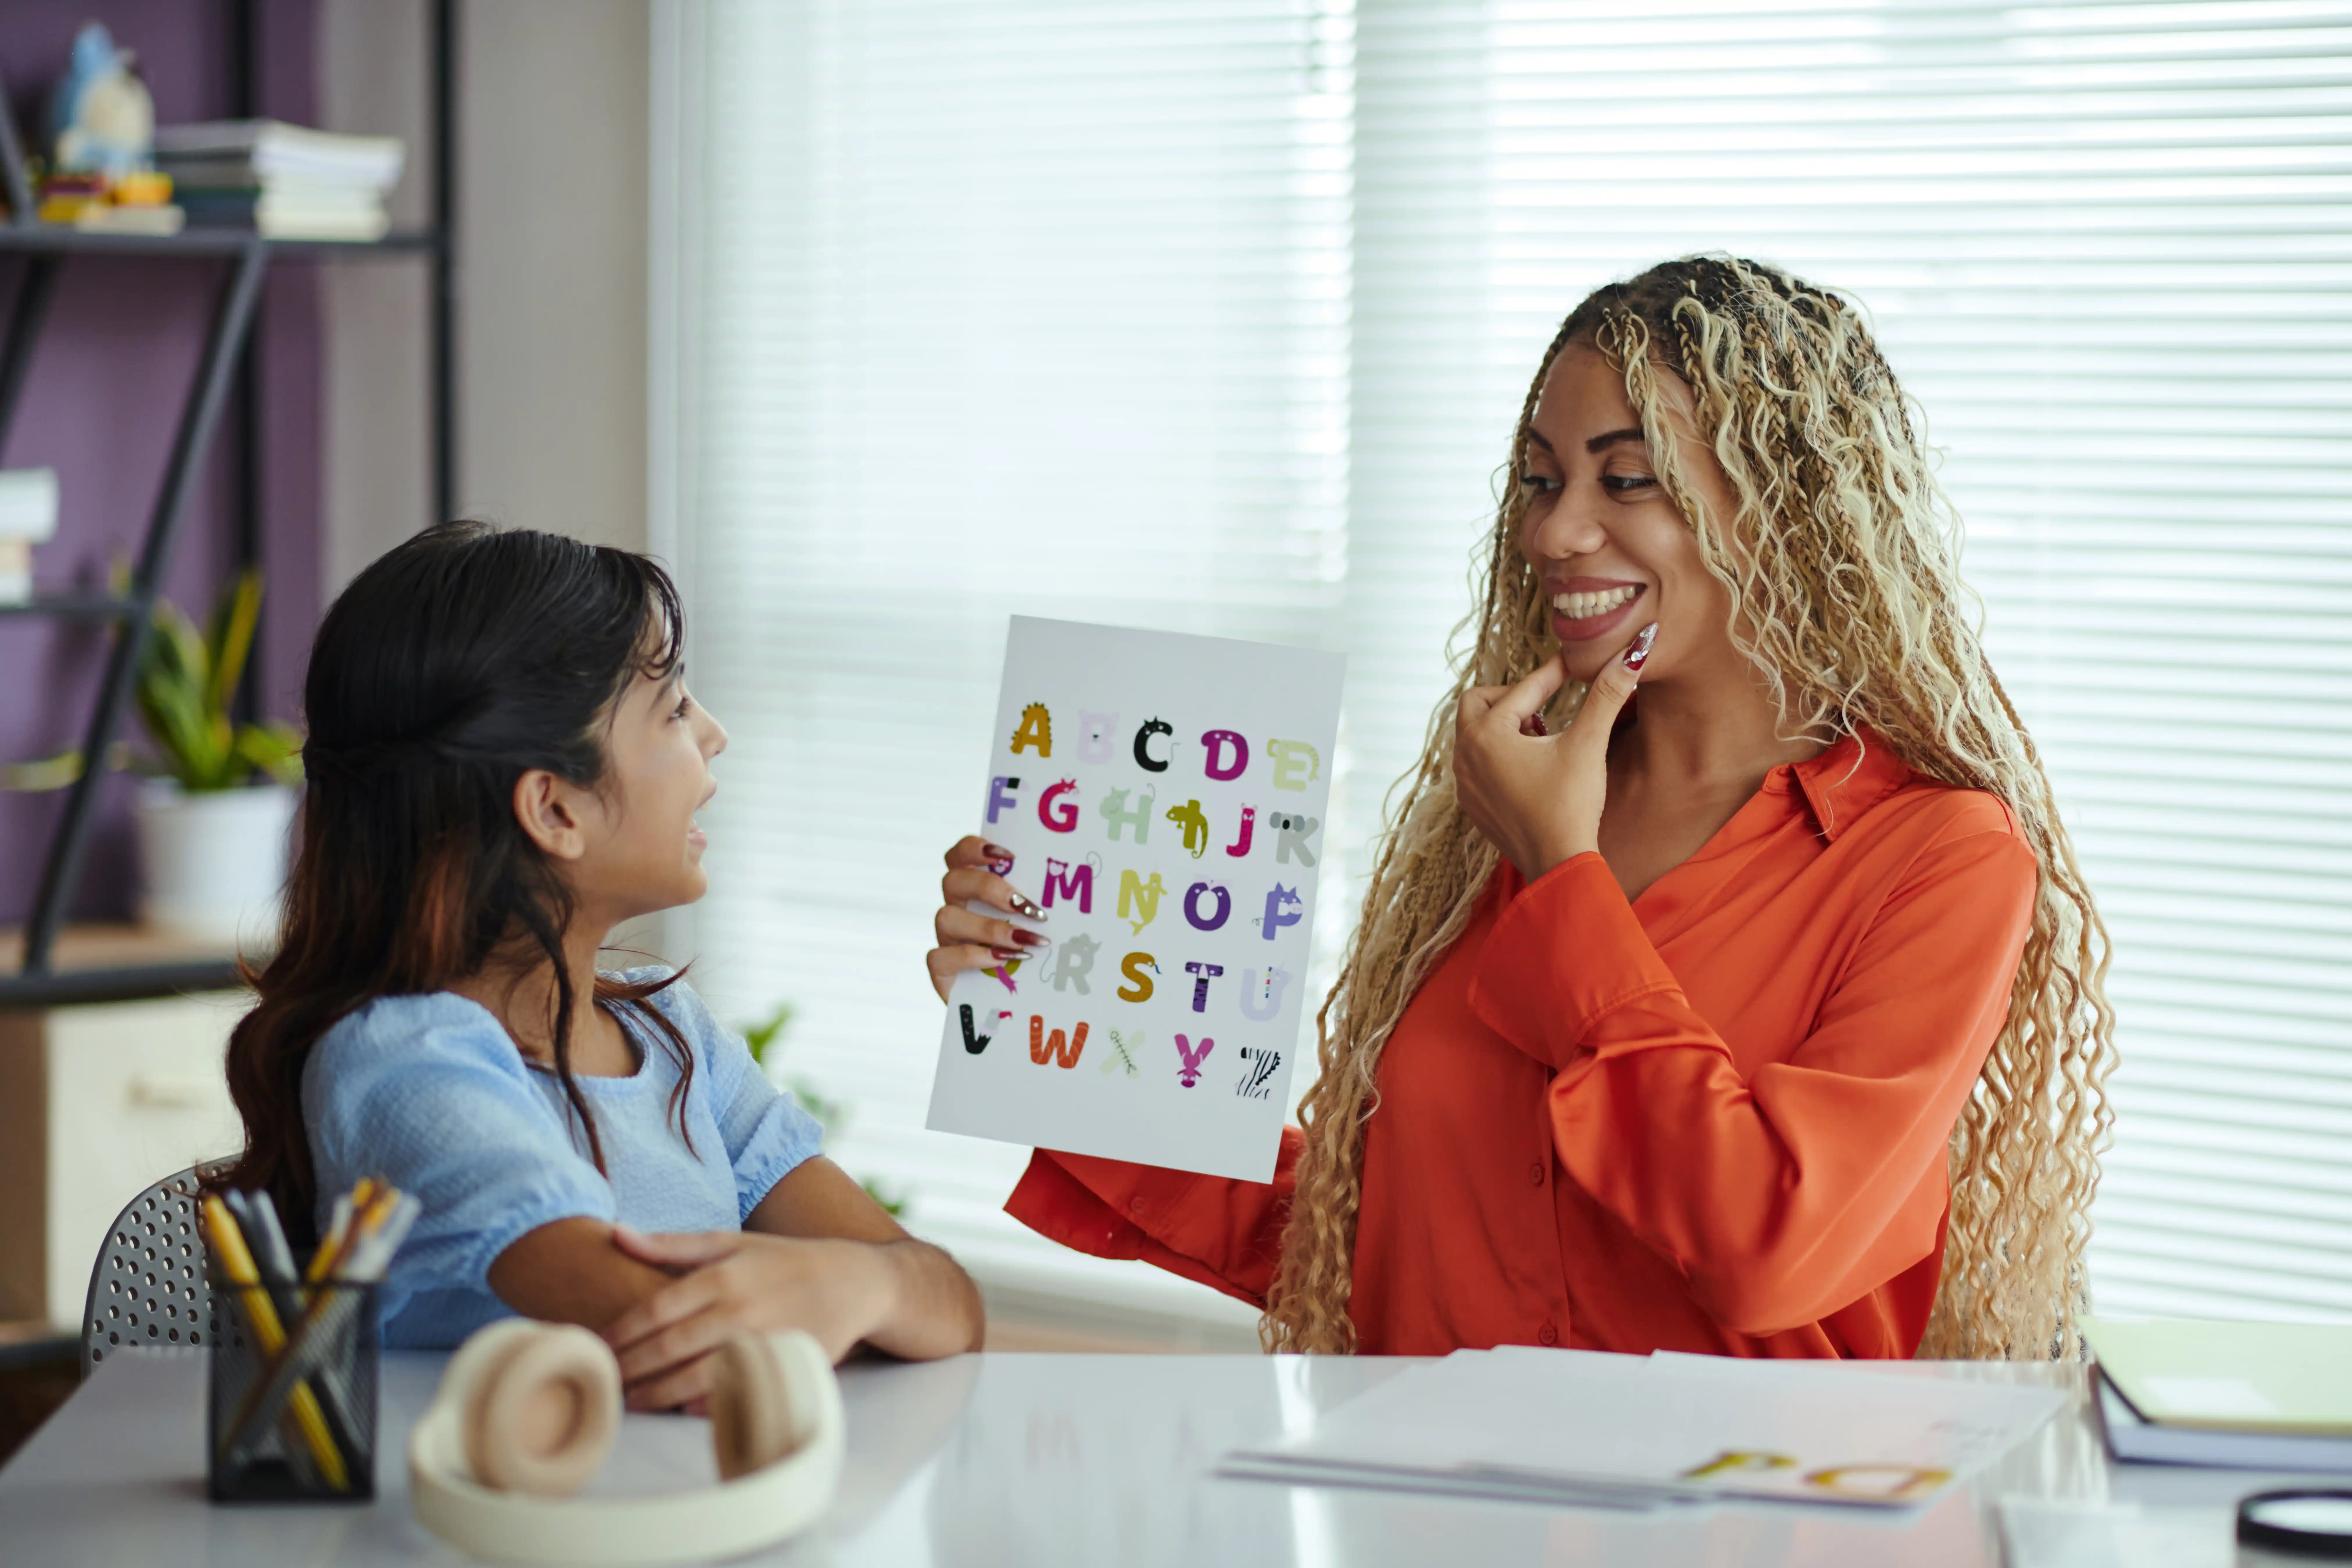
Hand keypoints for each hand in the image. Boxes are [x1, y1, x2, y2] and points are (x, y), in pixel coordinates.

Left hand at [600, 1227, 892, 1408]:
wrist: (853, 1283)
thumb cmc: (782, 1261)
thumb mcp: (730, 1242)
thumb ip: (672, 1244)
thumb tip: (615, 1233)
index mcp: (722, 1276)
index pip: (655, 1310)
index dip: (620, 1334)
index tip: (597, 1346)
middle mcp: (739, 1309)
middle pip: (668, 1347)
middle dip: (630, 1369)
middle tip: (603, 1380)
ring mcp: (760, 1342)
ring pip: (695, 1377)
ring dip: (656, 1394)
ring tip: (630, 1401)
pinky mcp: (780, 1367)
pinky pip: (732, 1395)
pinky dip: (701, 1405)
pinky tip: (678, 1407)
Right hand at [927, 835, 1051, 1001]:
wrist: (1009, 1004)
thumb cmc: (1028, 958)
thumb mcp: (1035, 927)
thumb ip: (1040, 907)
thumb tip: (1086, 895)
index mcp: (973, 890)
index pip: (961, 855)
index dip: (975, 848)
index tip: (1008, 854)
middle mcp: (956, 908)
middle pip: (953, 880)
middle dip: (989, 888)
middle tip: (1025, 906)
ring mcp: (946, 939)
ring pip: (946, 917)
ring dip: (988, 927)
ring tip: (1023, 941)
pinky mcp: (940, 970)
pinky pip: (941, 956)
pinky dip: (972, 957)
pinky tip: (1002, 961)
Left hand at [1453, 624, 1653, 880]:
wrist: (1559, 862)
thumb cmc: (1571, 804)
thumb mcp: (1588, 744)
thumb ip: (1607, 694)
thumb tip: (1635, 651)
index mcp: (1486, 734)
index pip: (1522, 689)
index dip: (1552, 674)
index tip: (1571, 663)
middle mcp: (1465, 755)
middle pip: (1478, 702)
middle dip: (1511, 698)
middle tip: (1544, 710)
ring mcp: (1464, 782)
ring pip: (1473, 733)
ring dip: (1504, 727)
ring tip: (1541, 739)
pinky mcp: (1472, 804)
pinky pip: (1475, 764)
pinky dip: (1497, 755)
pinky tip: (1530, 767)